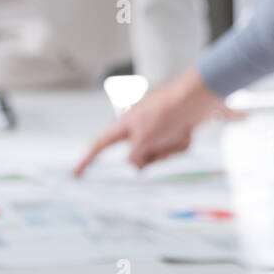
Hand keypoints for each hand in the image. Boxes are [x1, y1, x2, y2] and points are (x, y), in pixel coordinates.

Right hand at [72, 68, 243, 175]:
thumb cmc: (167, 114)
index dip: (86, 160)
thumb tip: (137, 164)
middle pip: (137, 155)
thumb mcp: (143, 139)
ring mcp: (158, 127)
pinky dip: (181, 144)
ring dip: (170, 150)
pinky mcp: (175, 129)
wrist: (198, 98)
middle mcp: (139, 126)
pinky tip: (188, 133)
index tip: (74, 175)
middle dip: (152, 157)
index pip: (100, 145)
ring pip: (158, 154)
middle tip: (161, 147)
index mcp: (125, 124)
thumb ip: (134, 156)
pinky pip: (174, 147)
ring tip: (178, 135)